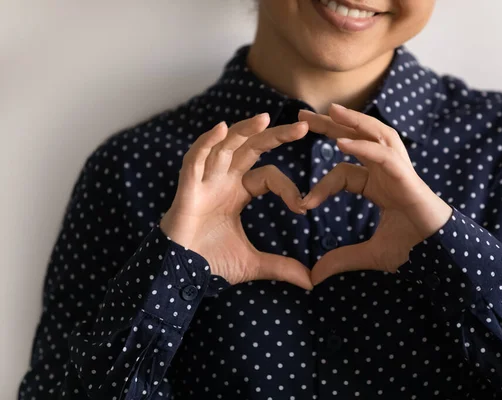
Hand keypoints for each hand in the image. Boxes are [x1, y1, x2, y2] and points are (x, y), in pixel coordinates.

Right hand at [160, 113, 312, 289]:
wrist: (180, 275)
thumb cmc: (210, 263)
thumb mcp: (252, 263)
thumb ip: (281, 267)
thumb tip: (312, 281)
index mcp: (238, 192)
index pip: (268, 176)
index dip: (288, 188)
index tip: (303, 207)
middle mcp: (222, 181)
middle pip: (250, 149)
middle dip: (275, 136)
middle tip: (304, 127)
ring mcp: (204, 181)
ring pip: (224, 146)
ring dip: (243, 131)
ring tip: (265, 118)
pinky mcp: (187, 188)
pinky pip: (195, 159)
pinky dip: (206, 143)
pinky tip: (221, 128)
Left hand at [298, 103, 452, 284]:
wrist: (441, 254)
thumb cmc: (413, 248)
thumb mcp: (370, 254)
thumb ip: (341, 260)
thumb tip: (314, 276)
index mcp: (377, 184)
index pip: (342, 173)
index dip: (321, 186)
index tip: (303, 205)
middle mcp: (387, 171)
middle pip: (358, 138)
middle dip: (332, 124)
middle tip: (304, 113)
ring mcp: (399, 170)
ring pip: (376, 135)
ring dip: (354, 121)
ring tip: (330, 110)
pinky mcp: (408, 177)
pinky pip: (384, 156)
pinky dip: (364, 148)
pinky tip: (341, 143)